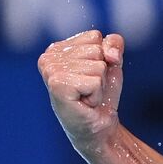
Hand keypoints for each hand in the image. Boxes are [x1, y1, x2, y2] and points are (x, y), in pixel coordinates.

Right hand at [37, 30, 125, 150]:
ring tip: (86, 96)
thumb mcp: (111, 63)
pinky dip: (96, 95)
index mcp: (57, 48)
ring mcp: (50, 71)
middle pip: (96, 50)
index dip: (102, 58)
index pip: (94, 37)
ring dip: (99, 85)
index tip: (91, 77)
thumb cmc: (102, 95)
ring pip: (97, 66)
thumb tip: (109, 54)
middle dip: (101, 73)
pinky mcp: (57, 85)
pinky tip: (85, 103)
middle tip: (89, 89)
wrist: (99, 126)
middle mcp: (48, 57)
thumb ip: (113, 44)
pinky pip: (95, 81)